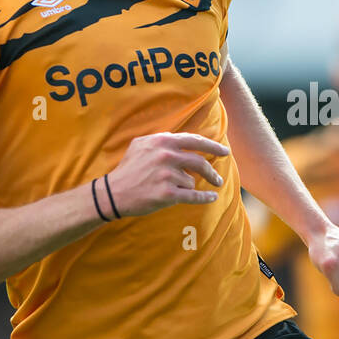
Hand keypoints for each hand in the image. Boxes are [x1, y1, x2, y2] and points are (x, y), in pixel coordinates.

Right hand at [103, 132, 228, 215]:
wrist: (113, 193)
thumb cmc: (129, 169)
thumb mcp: (141, 145)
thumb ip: (162, 140)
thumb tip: (184, 141)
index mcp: (162, 141)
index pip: (195, 141)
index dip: (213, 146)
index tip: (225, 151)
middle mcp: (166, 156)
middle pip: (200, 162)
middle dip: (212, 172)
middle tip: (218, 178)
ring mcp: (167, 175)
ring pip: (191, 181)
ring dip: (187, 186)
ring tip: (175, 190)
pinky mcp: (167, 194)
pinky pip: (192, 196)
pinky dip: (204, 198)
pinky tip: (211, 198)